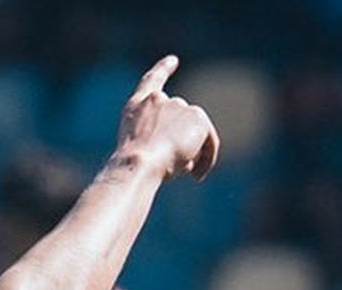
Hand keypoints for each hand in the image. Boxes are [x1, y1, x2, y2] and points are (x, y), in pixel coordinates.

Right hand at [116, 55, 219, 181]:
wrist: (138, 164)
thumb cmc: (132, 167)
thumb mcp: (140, 153)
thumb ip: (160, 144)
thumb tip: (187, 155)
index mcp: (136, 107)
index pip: (151, 82)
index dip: (162, 70)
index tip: (173, 60)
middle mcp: (157, 100)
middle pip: (180, 120)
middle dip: (182, 143)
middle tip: (181, 170)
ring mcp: (178, 105)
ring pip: (195, 133)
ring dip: (194, 154)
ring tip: (187, 175)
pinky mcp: (197, 116)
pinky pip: (209, 142)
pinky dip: (207, 159)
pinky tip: (197, 176)